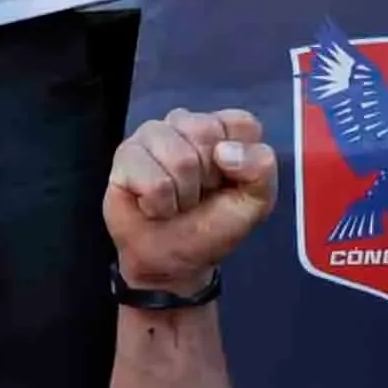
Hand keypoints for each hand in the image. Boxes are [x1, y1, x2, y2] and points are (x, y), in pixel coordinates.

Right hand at [104, 102, 279, 292]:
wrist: (171, 263)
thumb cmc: (212, 227)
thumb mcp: (256, 202)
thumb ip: (262, 168)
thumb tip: (224, 151)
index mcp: (222, 129)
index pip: (240, 123)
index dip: (240, 162)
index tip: (228, 183)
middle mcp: (186, 123)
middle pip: (206, 134)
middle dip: (207, 179)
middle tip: (198, 196)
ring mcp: (152, 134)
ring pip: (179, 157)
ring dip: (182, 195)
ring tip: (176, 202)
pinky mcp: (125, 155)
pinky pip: (151, 178)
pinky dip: (159, 204)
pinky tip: (153, 206)